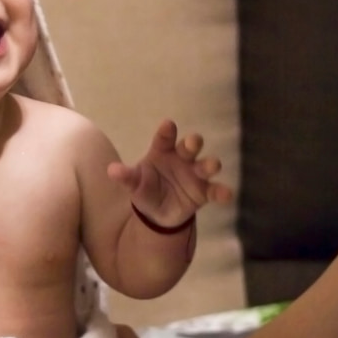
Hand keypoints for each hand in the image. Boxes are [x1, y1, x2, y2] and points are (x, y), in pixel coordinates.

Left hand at [107, 119, 231, 226]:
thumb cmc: (145, 188)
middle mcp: (182, 158)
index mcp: (162, 151)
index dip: (166, 131)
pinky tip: (226, 194)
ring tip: (211, 166)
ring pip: (206, 165)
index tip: (167, 125)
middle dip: (192, 142)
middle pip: (189, 146)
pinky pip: (215, 190)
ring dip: (210, 164)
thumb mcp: (134, 183)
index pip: (165, 138)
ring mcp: (195, 173)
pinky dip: (222, 191)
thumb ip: (126, 176)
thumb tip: (111, 171)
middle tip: (193, 142)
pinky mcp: (204, 191)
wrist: (157, 212)